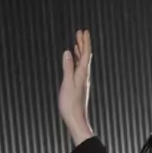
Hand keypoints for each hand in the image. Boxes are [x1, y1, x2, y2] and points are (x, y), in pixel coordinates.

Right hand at [59, 29, 93, 144]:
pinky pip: (78, 70)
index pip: (85, 54)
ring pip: (82, 63)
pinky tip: (73, 63)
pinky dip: (76, 62)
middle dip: (82, 44)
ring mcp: (82, 82)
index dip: (84, 42)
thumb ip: (67, 67)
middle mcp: (84, 77)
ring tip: (77, 44)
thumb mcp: (67, 84)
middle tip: (80, 33)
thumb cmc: (71, 105)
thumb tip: (67, 53)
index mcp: (82, 74)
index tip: (83, 31)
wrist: (76, 121)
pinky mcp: (78, 88)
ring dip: (79, 52)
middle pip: (84, 57)